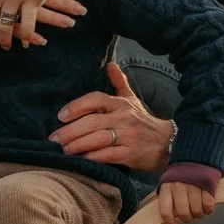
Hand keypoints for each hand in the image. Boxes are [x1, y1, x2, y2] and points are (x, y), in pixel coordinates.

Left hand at [50, 62, 173, 173]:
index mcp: (121, 104)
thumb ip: (119, 83)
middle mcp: (124, 118)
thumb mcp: (132, 100)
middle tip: (54, 138)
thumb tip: (110, 64)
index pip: (96, 99)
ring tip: (64, 150)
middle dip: (70, 131)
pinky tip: (82, 159)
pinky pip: (108, 155)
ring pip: (98, 139)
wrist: (168, 143)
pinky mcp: (131, 154)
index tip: (61, 116)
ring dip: (78, 145)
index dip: (76, 106)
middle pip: (92, 122)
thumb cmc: (143, 122)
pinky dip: (93, 157)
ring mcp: (128, 136)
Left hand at [158, 181, 215, 223]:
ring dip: (199, 214)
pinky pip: (208, 205)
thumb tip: (171, 219)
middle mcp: (178, 187)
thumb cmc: (181, 176)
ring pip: (196, 211)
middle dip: (188, 219)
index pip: (165, 211)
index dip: (169, 223)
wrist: (196, 157)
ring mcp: (193, 185)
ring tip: (199, 210)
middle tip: (190, 216)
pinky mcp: (207, 184)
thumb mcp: (169, 184)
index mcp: (167, 187)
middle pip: (183, 213)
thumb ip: (169, 200)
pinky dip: (209, 209)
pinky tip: (207, 206)